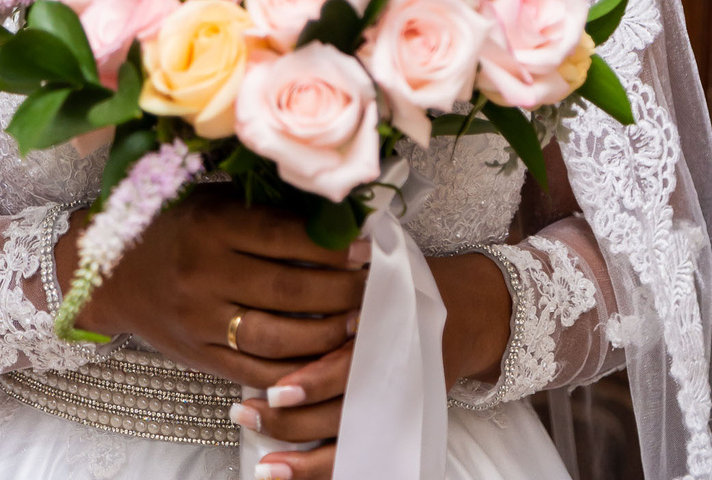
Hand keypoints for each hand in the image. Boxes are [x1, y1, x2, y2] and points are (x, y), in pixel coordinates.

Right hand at [55, 183, 366, 391]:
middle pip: (288, 291)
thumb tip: (331, 214)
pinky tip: (320, 360)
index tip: (364, 247)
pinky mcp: (198, 355)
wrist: (107, 270)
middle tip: (371, 285)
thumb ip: (263, 209)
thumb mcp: (211, 199)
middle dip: (340, 291)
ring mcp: (200, 320)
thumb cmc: (171, 223)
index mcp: (212, 227)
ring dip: (325, 334)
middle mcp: (205, 275)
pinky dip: (292, 371)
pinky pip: (252, 370)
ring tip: (355, 322)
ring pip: (276, 337)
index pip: (283, 238)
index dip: (330, 246)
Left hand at [229, 248, 512, 479]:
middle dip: (291, 422)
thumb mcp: (388, 267)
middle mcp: (392, 378)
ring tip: (263, 464)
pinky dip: (319, 471)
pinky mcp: (392, 426)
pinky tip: (285, 474)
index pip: (348, 369)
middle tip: (247, 413)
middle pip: (340, 415)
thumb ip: (351, 268)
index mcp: (388, 336)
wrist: (465, 314)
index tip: (275, 390)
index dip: (313, 384)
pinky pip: (356, 457)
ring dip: (301, 460)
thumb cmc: (411, 283)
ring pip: (346, 446)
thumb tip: (307, 254)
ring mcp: (393, 408)